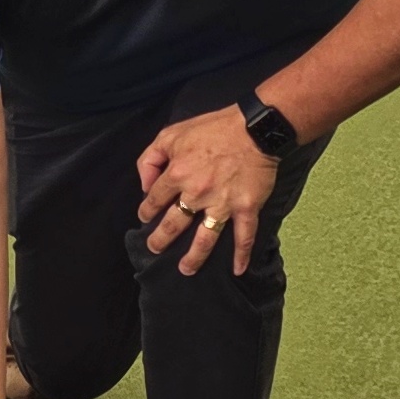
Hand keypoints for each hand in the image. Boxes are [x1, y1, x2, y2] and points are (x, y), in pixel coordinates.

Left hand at [135, 107, 280, 275]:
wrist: (254, 128)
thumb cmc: (213, 128)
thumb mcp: (171, 134)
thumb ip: (150, 158)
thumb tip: (145, 185)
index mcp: (176, 174)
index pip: (154, 200)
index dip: (147, 210)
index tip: (145, 217)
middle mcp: (196, 194)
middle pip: (173, 224)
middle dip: (161, 240)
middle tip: (154, 249)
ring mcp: (222, 204)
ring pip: (204, 238)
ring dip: (194, 257)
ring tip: (185, 270)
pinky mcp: (246, 208)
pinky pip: (243, 236)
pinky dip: (241, 255)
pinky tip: (238, 270)